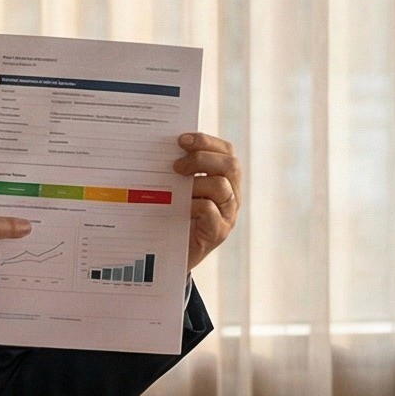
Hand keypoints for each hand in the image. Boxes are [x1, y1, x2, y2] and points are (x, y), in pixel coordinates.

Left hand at [176, 132, 240, 269]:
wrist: (171, 256)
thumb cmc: (174, 217)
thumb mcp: (178, 189)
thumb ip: (180, 170)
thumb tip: (162, 146)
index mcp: (225, 179)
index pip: (226, 151)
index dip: (206, 141)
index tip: (181, 140)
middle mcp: (232, 195)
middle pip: (230, 165)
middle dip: (202, 159)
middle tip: (176, 165)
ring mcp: (228, 214)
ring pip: (222, 186)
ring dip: (196, 182)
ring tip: (175, 184)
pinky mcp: (218, 233)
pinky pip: (212, 211)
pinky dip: (196, 204)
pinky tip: (180, 206)